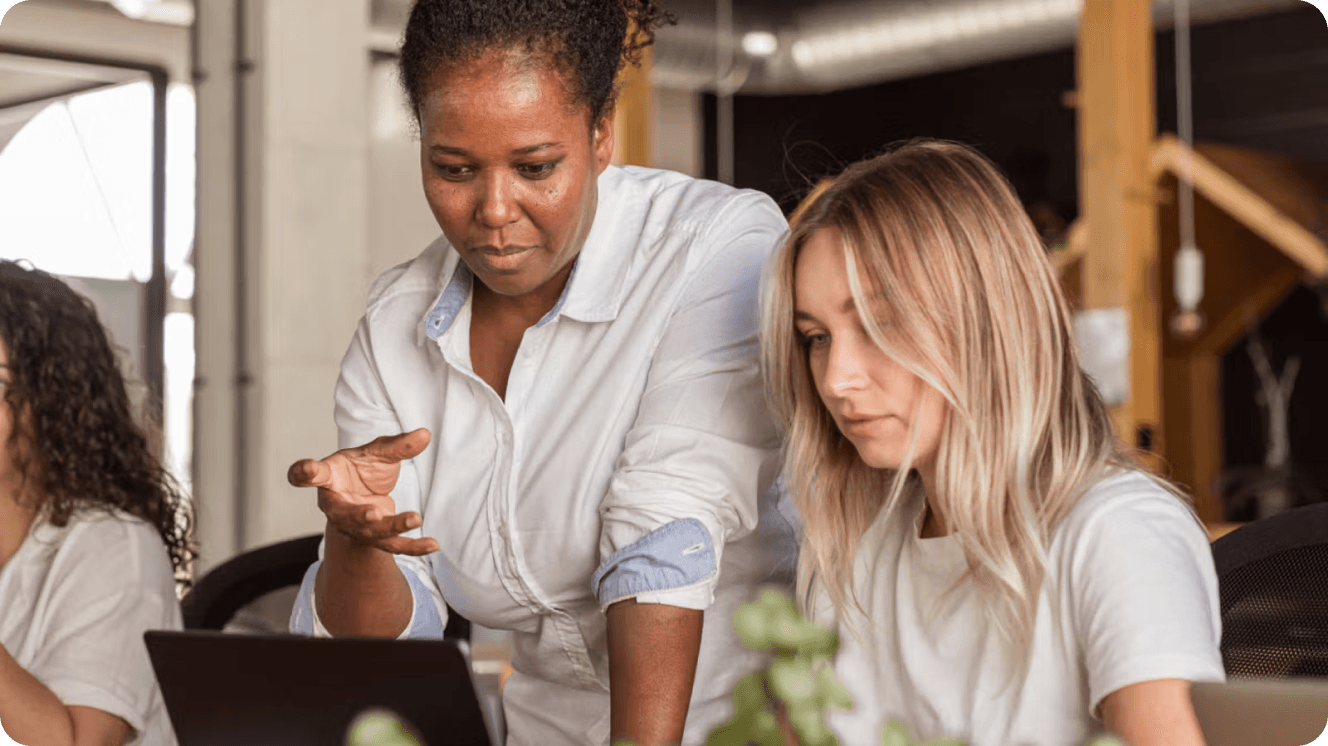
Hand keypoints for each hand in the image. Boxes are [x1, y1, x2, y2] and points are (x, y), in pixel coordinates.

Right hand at [287, 429, 438, 555]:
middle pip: (345, 516)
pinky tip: (433, 545)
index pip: (313, 475)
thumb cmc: (362, 469)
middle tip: (373, 514)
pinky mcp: (376, 538)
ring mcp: (356, 527)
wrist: (364, 495)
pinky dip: (414, 546)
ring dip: (393, 528)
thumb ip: (398, 445)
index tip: (307, 469)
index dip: (305, 472)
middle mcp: (337, 507)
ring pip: (372, 533)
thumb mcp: (377, 452)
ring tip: (415, 518)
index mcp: (329, 480)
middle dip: (359, 517)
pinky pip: (394, 545)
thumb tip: (426, 434)